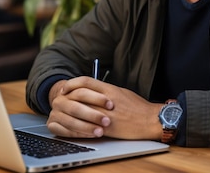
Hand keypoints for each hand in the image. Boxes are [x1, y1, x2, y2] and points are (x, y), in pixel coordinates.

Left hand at [47, 77, 163, 139]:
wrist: (149, 120)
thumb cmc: (138, 107)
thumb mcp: (121, 92)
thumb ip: (107, 91)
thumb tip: (95, 91)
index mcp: (109, 89)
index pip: (85, 81)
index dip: (72, 83)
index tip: (66, 87)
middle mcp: (105, 100)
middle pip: (79, 95)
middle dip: (67, 97)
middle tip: (60, 99)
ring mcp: (105, 114)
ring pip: (80, 110)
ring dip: (70, 112)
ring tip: (65, 114)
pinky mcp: (106, 128)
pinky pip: (87, 125)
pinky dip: (78, 125)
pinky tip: (74, 126)